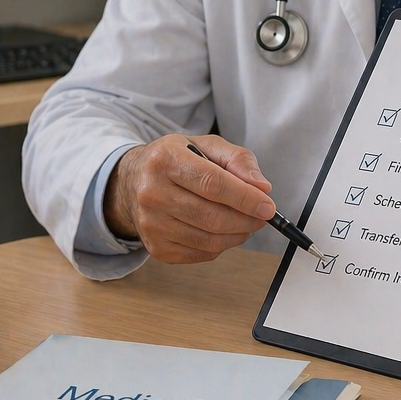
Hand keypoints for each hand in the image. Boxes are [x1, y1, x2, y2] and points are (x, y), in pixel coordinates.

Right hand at [104, 134, 275, 263]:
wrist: (132, 182)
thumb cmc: (175, 161)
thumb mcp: (205, 145)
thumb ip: (238, 159)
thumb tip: (261, 187)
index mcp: (165, 160)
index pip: (212, 184)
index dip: (245, 198)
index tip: (268, 206)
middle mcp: (152, 193)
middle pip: (213, 216)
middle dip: (247, 219)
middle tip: (262, 216)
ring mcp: (152, 224)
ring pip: (210, 240)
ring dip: (238, 234)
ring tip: (245, 222)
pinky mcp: (157, 248)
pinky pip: (202, 253)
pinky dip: (222, 245)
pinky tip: (223, 230)